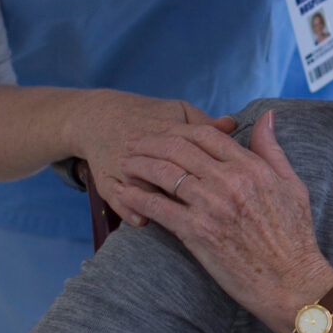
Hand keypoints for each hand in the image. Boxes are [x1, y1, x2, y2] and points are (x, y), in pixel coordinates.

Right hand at [71, 93, 236, 226]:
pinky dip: (128, 209)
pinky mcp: (104, 180)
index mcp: (166, 130)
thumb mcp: (179, 111)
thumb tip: (232, 125)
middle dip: (185, 192)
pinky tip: (142, 222)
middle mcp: (143, 148)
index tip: (224, 187)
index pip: (190, 152)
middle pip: (166, 172)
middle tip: (207, 210)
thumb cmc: (148, 114)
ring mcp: (120, 165)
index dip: (207, 172)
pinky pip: (115, 198)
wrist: (100, 115)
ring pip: (141, 186)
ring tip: (177, 220)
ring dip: (156, 203)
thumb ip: (205, 123)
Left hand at [114, 109, 330, 332]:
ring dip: (138, 164)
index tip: (162, 131)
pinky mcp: (197, 232)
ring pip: (164, 173)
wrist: (292, 282)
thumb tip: (265, 116)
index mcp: (250, 167)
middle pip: (178, 148)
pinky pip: (157, 208)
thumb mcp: (292, 185)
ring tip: (123, 163)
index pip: (206, 135)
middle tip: (132, 142)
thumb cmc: (294, 238)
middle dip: (150, 142)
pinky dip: (135, 197)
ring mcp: (211, 206)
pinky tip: (121, 192)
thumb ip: (271, 149)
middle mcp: (228, 181)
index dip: (178, 129)